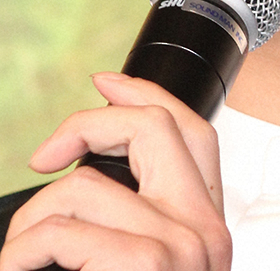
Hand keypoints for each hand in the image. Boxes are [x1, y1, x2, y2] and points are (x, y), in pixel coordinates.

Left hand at [0, 73, 231, 270]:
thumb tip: (85, 191)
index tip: (105, 82)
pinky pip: (64, 231)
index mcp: (207, 228)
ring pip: (88, 185)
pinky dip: (24, 249)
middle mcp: (205, 230)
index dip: (145, 95)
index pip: (193, 134)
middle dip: (87, 126)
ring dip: (32, 221)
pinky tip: (17, 264)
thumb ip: (140, 230)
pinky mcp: (150, 266)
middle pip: (154, 128)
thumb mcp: (153, 267)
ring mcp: (183, 248)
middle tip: (44, 157)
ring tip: (17, 255)